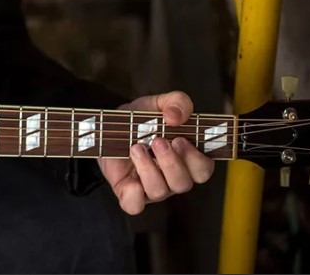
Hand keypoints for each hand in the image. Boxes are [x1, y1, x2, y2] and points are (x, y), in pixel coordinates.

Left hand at [97, 91, 214, 214]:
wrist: (106, 127)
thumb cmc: (139, 120)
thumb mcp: (156, 104)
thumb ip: (175, 102)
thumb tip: (175, 116)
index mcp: (185, 158)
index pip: (203, 169)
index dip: (196, 159)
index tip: (181, 140)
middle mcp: (171, 176)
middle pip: (183, 183)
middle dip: (171, 162)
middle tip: (158, 141)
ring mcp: (150, 186)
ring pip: (160, 191)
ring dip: (149, 168)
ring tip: (136, 147)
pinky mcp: (128, 192)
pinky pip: (134, 206)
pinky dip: (134, 197)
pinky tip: (131, 182)